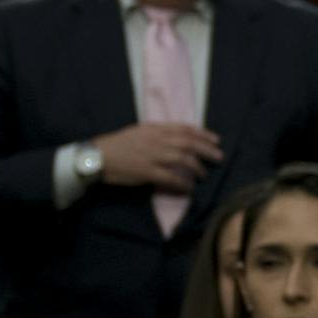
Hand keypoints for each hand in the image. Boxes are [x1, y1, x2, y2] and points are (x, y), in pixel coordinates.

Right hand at [93, 124, 222, 192]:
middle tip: (219, 157)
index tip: (215, 140)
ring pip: (183, 160)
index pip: (185, 129)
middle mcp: (157, 140)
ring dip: (197, 168)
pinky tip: (189, 188)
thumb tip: (177, 137)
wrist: (98, 156)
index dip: (203, 134)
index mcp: (155, 129)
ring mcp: (153, 156)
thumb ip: (158, 132)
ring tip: (204, 175)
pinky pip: (171, 178)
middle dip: (207, 150)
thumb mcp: (139, 131)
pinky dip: (183, 183)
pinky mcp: (147, 172)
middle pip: (189, 143)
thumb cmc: (118, 144)